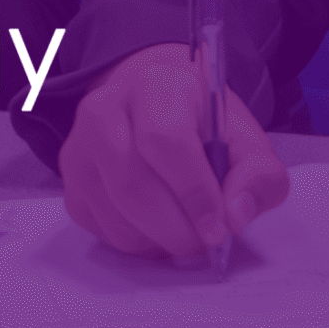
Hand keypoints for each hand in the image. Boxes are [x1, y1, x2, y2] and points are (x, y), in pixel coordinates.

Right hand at [60, 41, 288, 259]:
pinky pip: (102, 230)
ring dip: (159, 240)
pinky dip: (138, 242)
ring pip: (117, 215)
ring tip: (186, 230)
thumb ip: (257, 174)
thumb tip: (235, 216)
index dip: (193, 192)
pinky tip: (158, 225)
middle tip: (205, 241)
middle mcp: (105, 108)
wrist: (153, 103)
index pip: (165, 140)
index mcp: (154, 85)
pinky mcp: (71, 180)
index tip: (219, 228)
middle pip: (134, 185)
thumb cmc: (201, 123)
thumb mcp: (244, 138)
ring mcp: (80, 144)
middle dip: (178, 228)